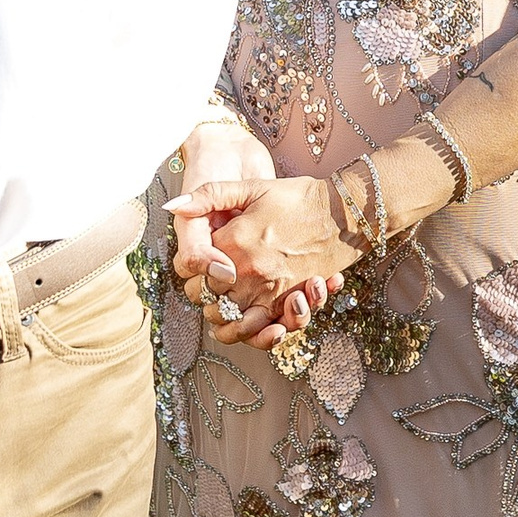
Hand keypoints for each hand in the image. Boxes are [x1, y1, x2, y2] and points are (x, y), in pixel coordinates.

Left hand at [175, 175, 358, 316]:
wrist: (344, 214)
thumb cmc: (298, 197)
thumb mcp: (251, 186)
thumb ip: (209, 195)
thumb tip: (173, 205)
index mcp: (234, 242)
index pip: (194, 269)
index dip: (194, 267)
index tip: (203, 258)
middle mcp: (248, 272)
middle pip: (207, 297)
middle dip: (204, 291)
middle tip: (213, 278)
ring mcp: (270, 290)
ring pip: (230, 320)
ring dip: (224, 316)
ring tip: (227, 302)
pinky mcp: (288, 302)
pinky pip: (261, 329)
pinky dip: (252, 330)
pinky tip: (249, 319)